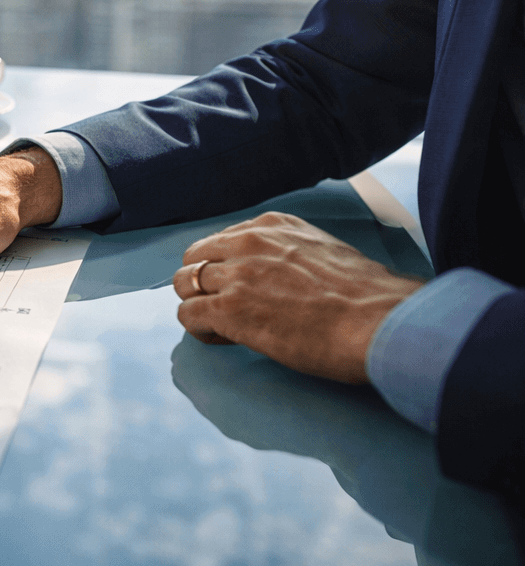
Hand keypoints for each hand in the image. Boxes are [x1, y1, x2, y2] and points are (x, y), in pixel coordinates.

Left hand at [172, 212, 424, 382]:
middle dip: (202, 283)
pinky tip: (223, 339)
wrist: (381, 320)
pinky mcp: (229, 309)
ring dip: (198, 305)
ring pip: (185, 284)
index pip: (222, 240)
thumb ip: (289, 256)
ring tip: (223, 327)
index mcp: (273, 226)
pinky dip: (198, 328)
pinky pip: (188, 314)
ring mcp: (236, 275)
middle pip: (195, 257)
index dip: (225, 267)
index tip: (240, 287)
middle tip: (223, 307)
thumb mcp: (324, 252)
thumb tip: (277, 278)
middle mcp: (249, 242)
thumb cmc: (368, 297)